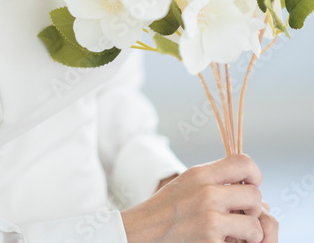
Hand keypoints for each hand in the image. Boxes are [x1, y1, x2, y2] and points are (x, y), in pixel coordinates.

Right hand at [120, 152, 278, 242]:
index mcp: (200, 174)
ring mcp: (209, 219)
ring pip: (255, 225)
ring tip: (236, 234)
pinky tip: (223, 242)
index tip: (250, 186)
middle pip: (255, 195)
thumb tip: (250, 184)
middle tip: (242, 216)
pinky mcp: (210, 241)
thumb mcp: (188, 183)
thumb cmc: (168, 209)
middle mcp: (206, 193)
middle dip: (253, 209)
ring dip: (250, 233)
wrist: (143, 232)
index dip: (254, 175)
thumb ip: (215, 179)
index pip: (243, 163)